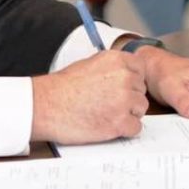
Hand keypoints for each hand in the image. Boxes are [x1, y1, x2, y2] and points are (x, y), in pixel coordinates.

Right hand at [31, 50, 148, 143]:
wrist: (47, 106)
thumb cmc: (63, 87)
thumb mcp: (89, 65)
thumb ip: (112, 68)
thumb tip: (128, 74)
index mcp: (116, 59)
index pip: (141, 68)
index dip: (132, 79)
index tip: (121, 86)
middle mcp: (124, 77)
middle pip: (141, 90)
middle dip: (129, 97)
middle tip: (108, 102)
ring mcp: (124, 100)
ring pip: (141, 109)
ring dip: (128, 113)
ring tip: (106, 113)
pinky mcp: (120, 122)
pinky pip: (136, 128)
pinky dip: (124, 129)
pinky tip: (107, 125)